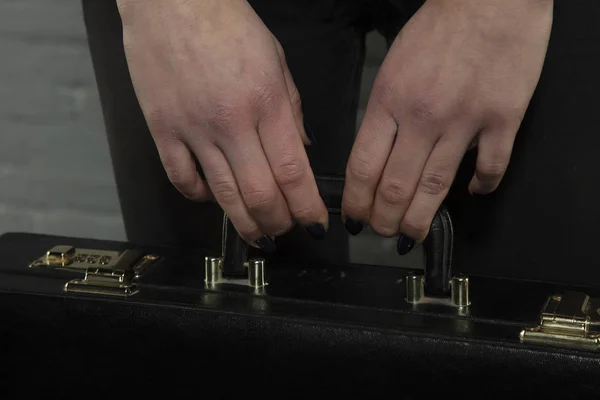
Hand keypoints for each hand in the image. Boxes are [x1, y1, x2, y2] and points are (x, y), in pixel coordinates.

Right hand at [116, 0, 327, 249]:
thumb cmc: (226, 23)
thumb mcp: (276, 60)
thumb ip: (291, 109)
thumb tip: (302, 150)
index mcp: (266, 102)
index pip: (294, 171)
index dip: (308, 207)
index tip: (315, 224)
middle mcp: (232, 122)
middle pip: (261, 193)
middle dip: (279, 222)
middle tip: (287, 230)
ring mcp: (193, 129)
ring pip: (223, 196)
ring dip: (245, 224)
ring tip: (258, 235)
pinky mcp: (162, 130)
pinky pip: (181, 179)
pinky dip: (200, 197)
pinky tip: (213, 198)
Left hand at [342, 0, 552, 252]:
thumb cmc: (438, 28)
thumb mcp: (393, 68)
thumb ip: (384, 113)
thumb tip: (380, 156)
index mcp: (388, 101)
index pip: (363, 167)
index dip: (356, 203)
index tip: (354, 220)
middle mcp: (422, 117)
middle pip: (396, 187)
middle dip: (384, 220)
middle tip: (382, 233)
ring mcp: (464, 120)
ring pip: (436, 187)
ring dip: (420, 218)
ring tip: (411, 235)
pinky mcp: (503, 119)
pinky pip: (491, 168)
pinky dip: (481, 187)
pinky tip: (474, 194)